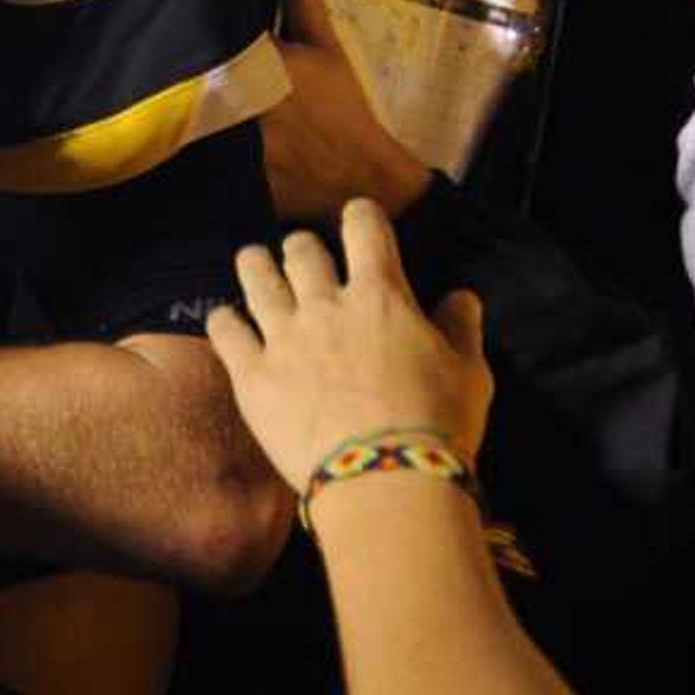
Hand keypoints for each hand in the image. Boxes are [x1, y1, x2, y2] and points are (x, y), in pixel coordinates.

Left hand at [208, 200, 493, 487]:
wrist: (385, 479)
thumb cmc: (438, 426)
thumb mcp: (470, 373)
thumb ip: (461, 328)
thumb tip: (461, 297)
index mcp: (381, 295)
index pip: (364, 225)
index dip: (360, 216)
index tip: (358, 220)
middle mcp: (326, 304)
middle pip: (301, 248)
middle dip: (303, 247)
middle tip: (303, 258)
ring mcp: (284, 337)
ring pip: (255, 275)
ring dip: (255, 264)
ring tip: (254, 263)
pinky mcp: (252, 375)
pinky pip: (225, 329)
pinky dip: (225, 319)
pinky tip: (228, 322)